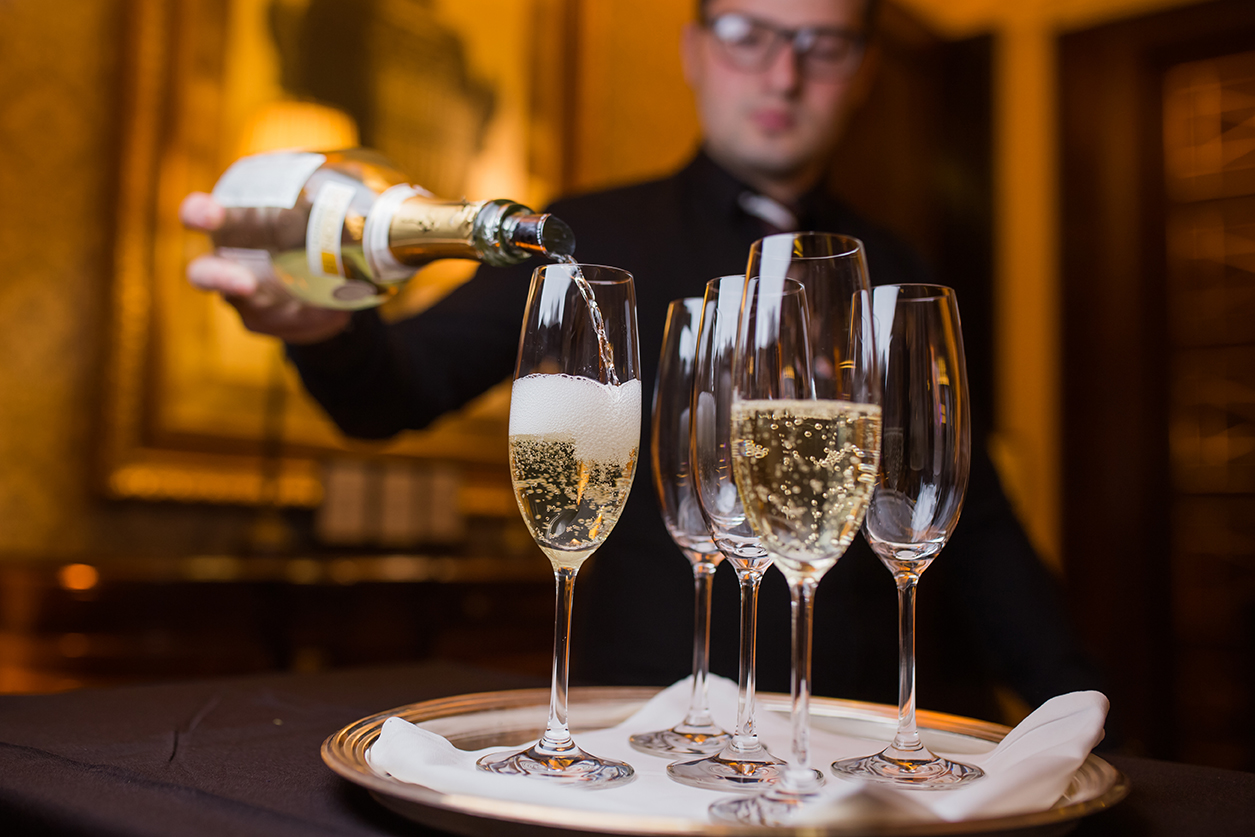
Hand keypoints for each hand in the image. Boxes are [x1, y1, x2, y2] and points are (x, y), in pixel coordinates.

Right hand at [180, 192, 350, 343]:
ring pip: (251, 310)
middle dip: (218, 277)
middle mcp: (227, 259)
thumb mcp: (325, 199)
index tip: (210, 214)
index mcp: (234, 221)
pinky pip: (285, 325)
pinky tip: (335, 310)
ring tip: (323, 304)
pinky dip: (312, 318)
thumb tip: (358, 185)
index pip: (199, 214)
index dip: (198, 213)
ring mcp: (241, 295)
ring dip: (284, 311)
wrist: (328, 268)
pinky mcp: (264, 320)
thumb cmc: (315, 221)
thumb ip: (332, 188)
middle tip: (246, 283)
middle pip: (203, 274)